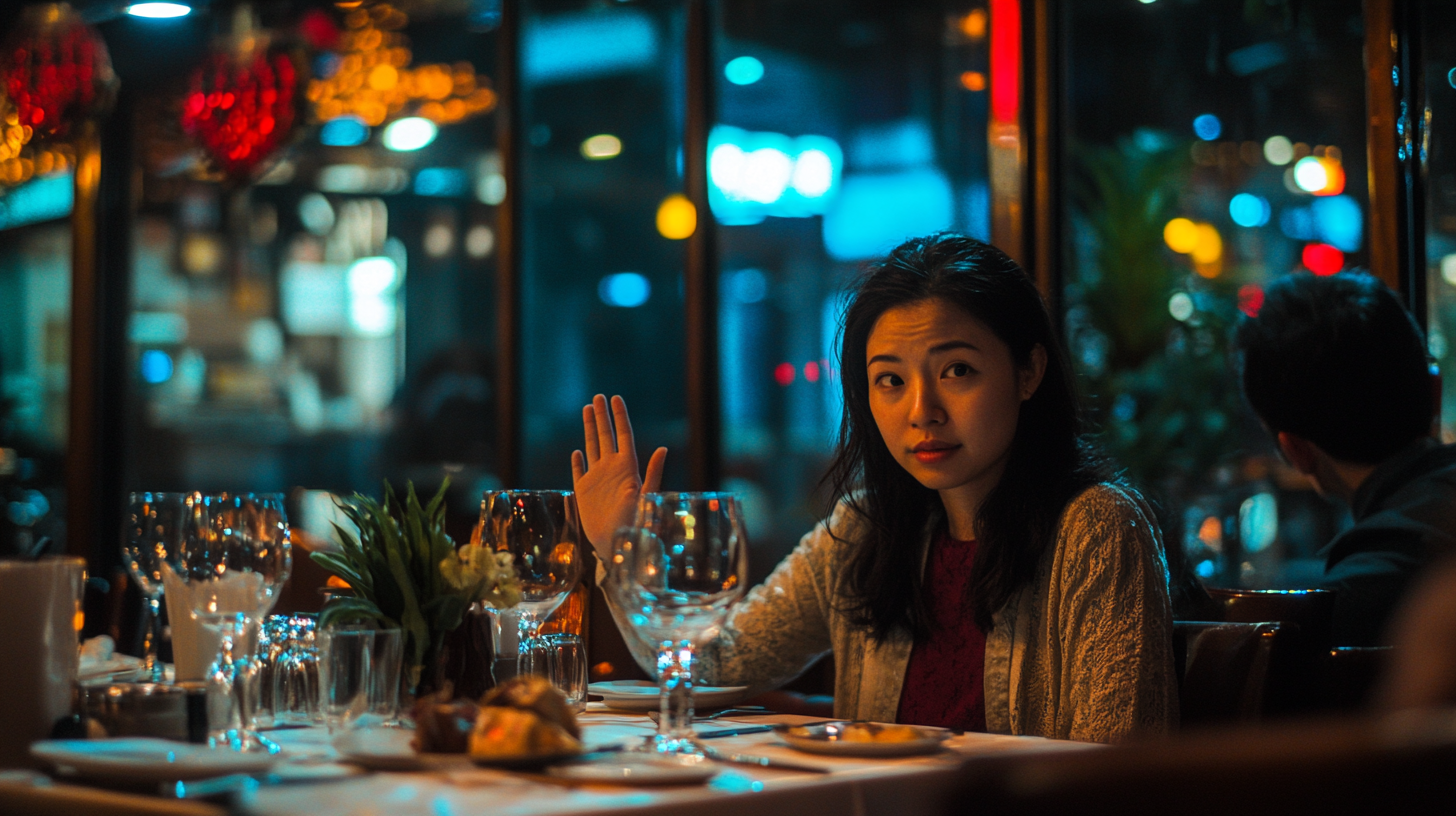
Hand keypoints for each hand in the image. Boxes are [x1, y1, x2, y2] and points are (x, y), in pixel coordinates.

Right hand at [570, 394, 666, 557]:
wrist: (616, 544)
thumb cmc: (636, 524)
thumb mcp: (647, 496)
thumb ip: (653, 473)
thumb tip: (663, 449)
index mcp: (627, 467)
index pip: (623, 435)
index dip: (619, 416)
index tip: (615, 398)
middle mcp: (611, 469)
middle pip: (606, 436)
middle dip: (601, 416)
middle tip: (598, 397)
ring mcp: (597, 479)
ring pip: (592, 447)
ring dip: (589, 429)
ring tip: (587, 410)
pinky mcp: (584, 491)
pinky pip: (579, 471)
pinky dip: (577, 461)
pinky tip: (577, 452)